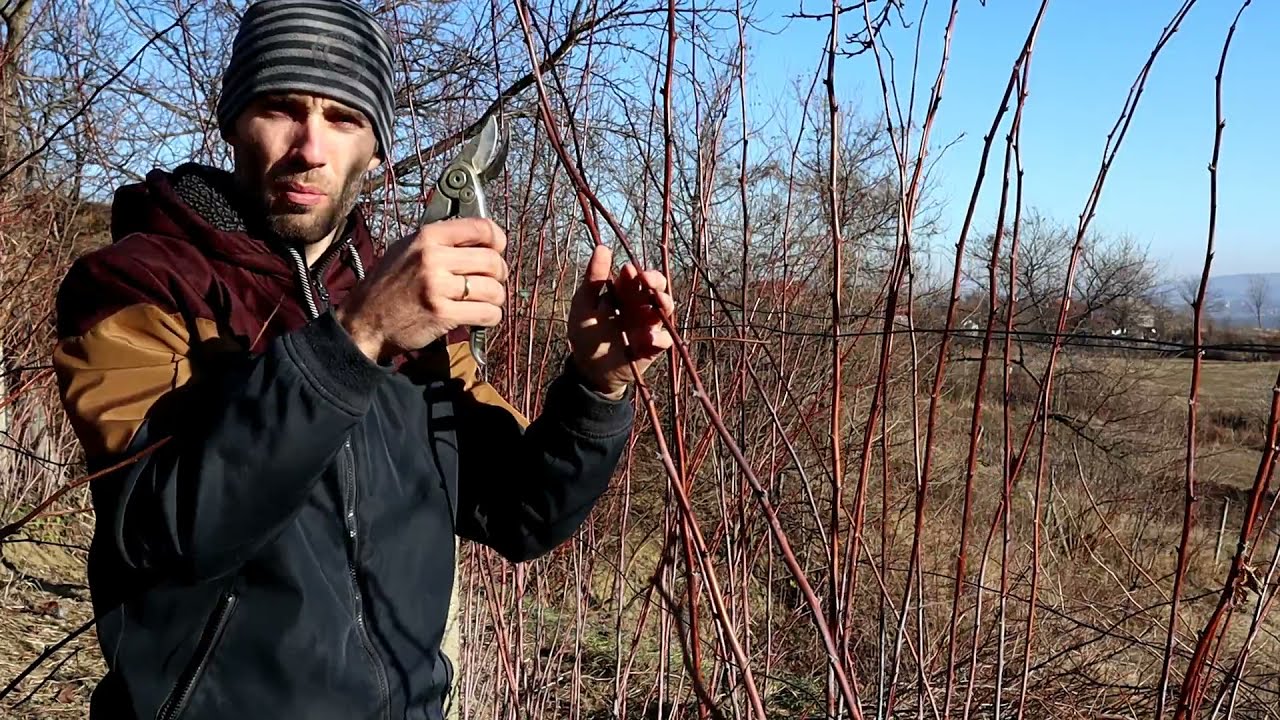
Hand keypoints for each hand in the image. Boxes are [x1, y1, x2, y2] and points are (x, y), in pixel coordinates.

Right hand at [336, 217, 507, 362]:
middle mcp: (432, 258)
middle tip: (492, 282)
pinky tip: (479, 316)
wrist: (365, 321)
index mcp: (427, 237)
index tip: (498, 249)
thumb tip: (480, 236)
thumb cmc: (388, 285)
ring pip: (494, 289)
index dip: (497, 239)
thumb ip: (440, 241)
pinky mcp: (442, 314)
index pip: (480, 227)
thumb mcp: (407, 249)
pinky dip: (490, 317)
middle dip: (499, 273)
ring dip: (495, 298)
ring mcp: (437, 287)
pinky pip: (487, 313)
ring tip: (484, 301)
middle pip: (492, 261)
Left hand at [567, 245, 675, 396]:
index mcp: (623, 295)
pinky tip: (646, 338)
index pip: (634, 278)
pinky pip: (664, 339)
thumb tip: (603, 247)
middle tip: (646, 279)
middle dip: (655, 280)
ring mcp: (648, 326)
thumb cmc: (585, 335)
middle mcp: (639, 307)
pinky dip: (659, 338)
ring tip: (657, 299)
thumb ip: (593, 279)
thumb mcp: (583, 305)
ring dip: (664, 302)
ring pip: (665, 309)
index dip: (634, 273)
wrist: (589, 369)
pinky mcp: (653, 347)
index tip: (627, 271)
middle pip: (655, 288)